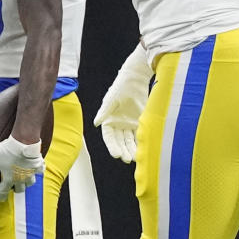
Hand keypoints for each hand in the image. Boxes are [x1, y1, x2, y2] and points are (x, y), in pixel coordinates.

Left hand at [0, 136, 44, 201]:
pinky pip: (41, 170)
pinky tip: (39, 167)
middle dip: (16, 189)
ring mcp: (31, 173)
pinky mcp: (38, 165)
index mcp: (9, 178)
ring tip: (26, 179)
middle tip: (14, 188)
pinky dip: (40, 169)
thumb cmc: (7, 150)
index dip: (0, 196)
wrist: (24, 143)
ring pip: (31, 182)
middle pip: (20, 189)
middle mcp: (21, 178)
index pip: (3, 191)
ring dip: (28, 182)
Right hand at [93, 43, 152, 162]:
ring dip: (131, 149)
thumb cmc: (121, 87)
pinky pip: (138, 135)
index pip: (109, 137)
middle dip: (122, 150)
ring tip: (135, 158)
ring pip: (129, 140)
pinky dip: (140, 143)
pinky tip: (143, 150)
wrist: (135, 79)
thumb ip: (105, 111)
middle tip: (126, 159)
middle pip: (119, 141)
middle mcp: (118, 124)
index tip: (116, 155)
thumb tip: (96, 123)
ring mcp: (128, 124)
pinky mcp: (139, 122)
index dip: (112, 146)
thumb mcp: (112, 99)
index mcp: (108, 120)